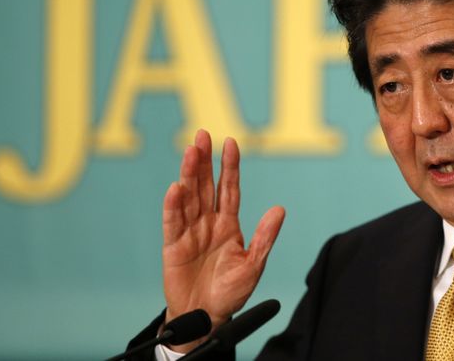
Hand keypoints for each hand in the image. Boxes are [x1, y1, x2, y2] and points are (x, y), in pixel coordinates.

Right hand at [162, 129, 284, 351]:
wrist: (207, 318)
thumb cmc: (230, 292)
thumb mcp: (254, 265)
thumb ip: (265, 237)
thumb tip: (280, 209)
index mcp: (228, 224)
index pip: (229, 188)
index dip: (229, 166)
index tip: (230, 142)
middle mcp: (207, 222)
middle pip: (205, 185)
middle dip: (203, 160)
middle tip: (202, 135)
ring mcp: (189, 232)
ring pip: (189, 197)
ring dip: (188, 174)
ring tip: (190, 151)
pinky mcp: (173, 246)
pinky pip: (173, 222)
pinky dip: (174, 206)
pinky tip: (176, 188)